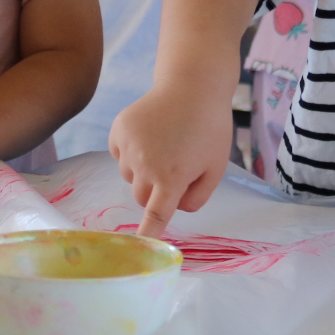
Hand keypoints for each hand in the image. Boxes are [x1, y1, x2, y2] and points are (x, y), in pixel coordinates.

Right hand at [109, 86, 231, 237]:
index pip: (155, 214)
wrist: (192, 86)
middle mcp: (145, 165)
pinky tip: (149, 136)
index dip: (147, 233)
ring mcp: (129, 146)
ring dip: (142, 172)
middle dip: (155, 192)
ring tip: (164, 146)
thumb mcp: (215, 168)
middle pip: (141, 197)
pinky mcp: (118, 130)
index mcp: (172, 177)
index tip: (137, 248)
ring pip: (129, 176)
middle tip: (174, 170)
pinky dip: (130, 152)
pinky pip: (119, 155)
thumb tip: (176, 207)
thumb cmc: (209, 129)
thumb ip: (197, 196)